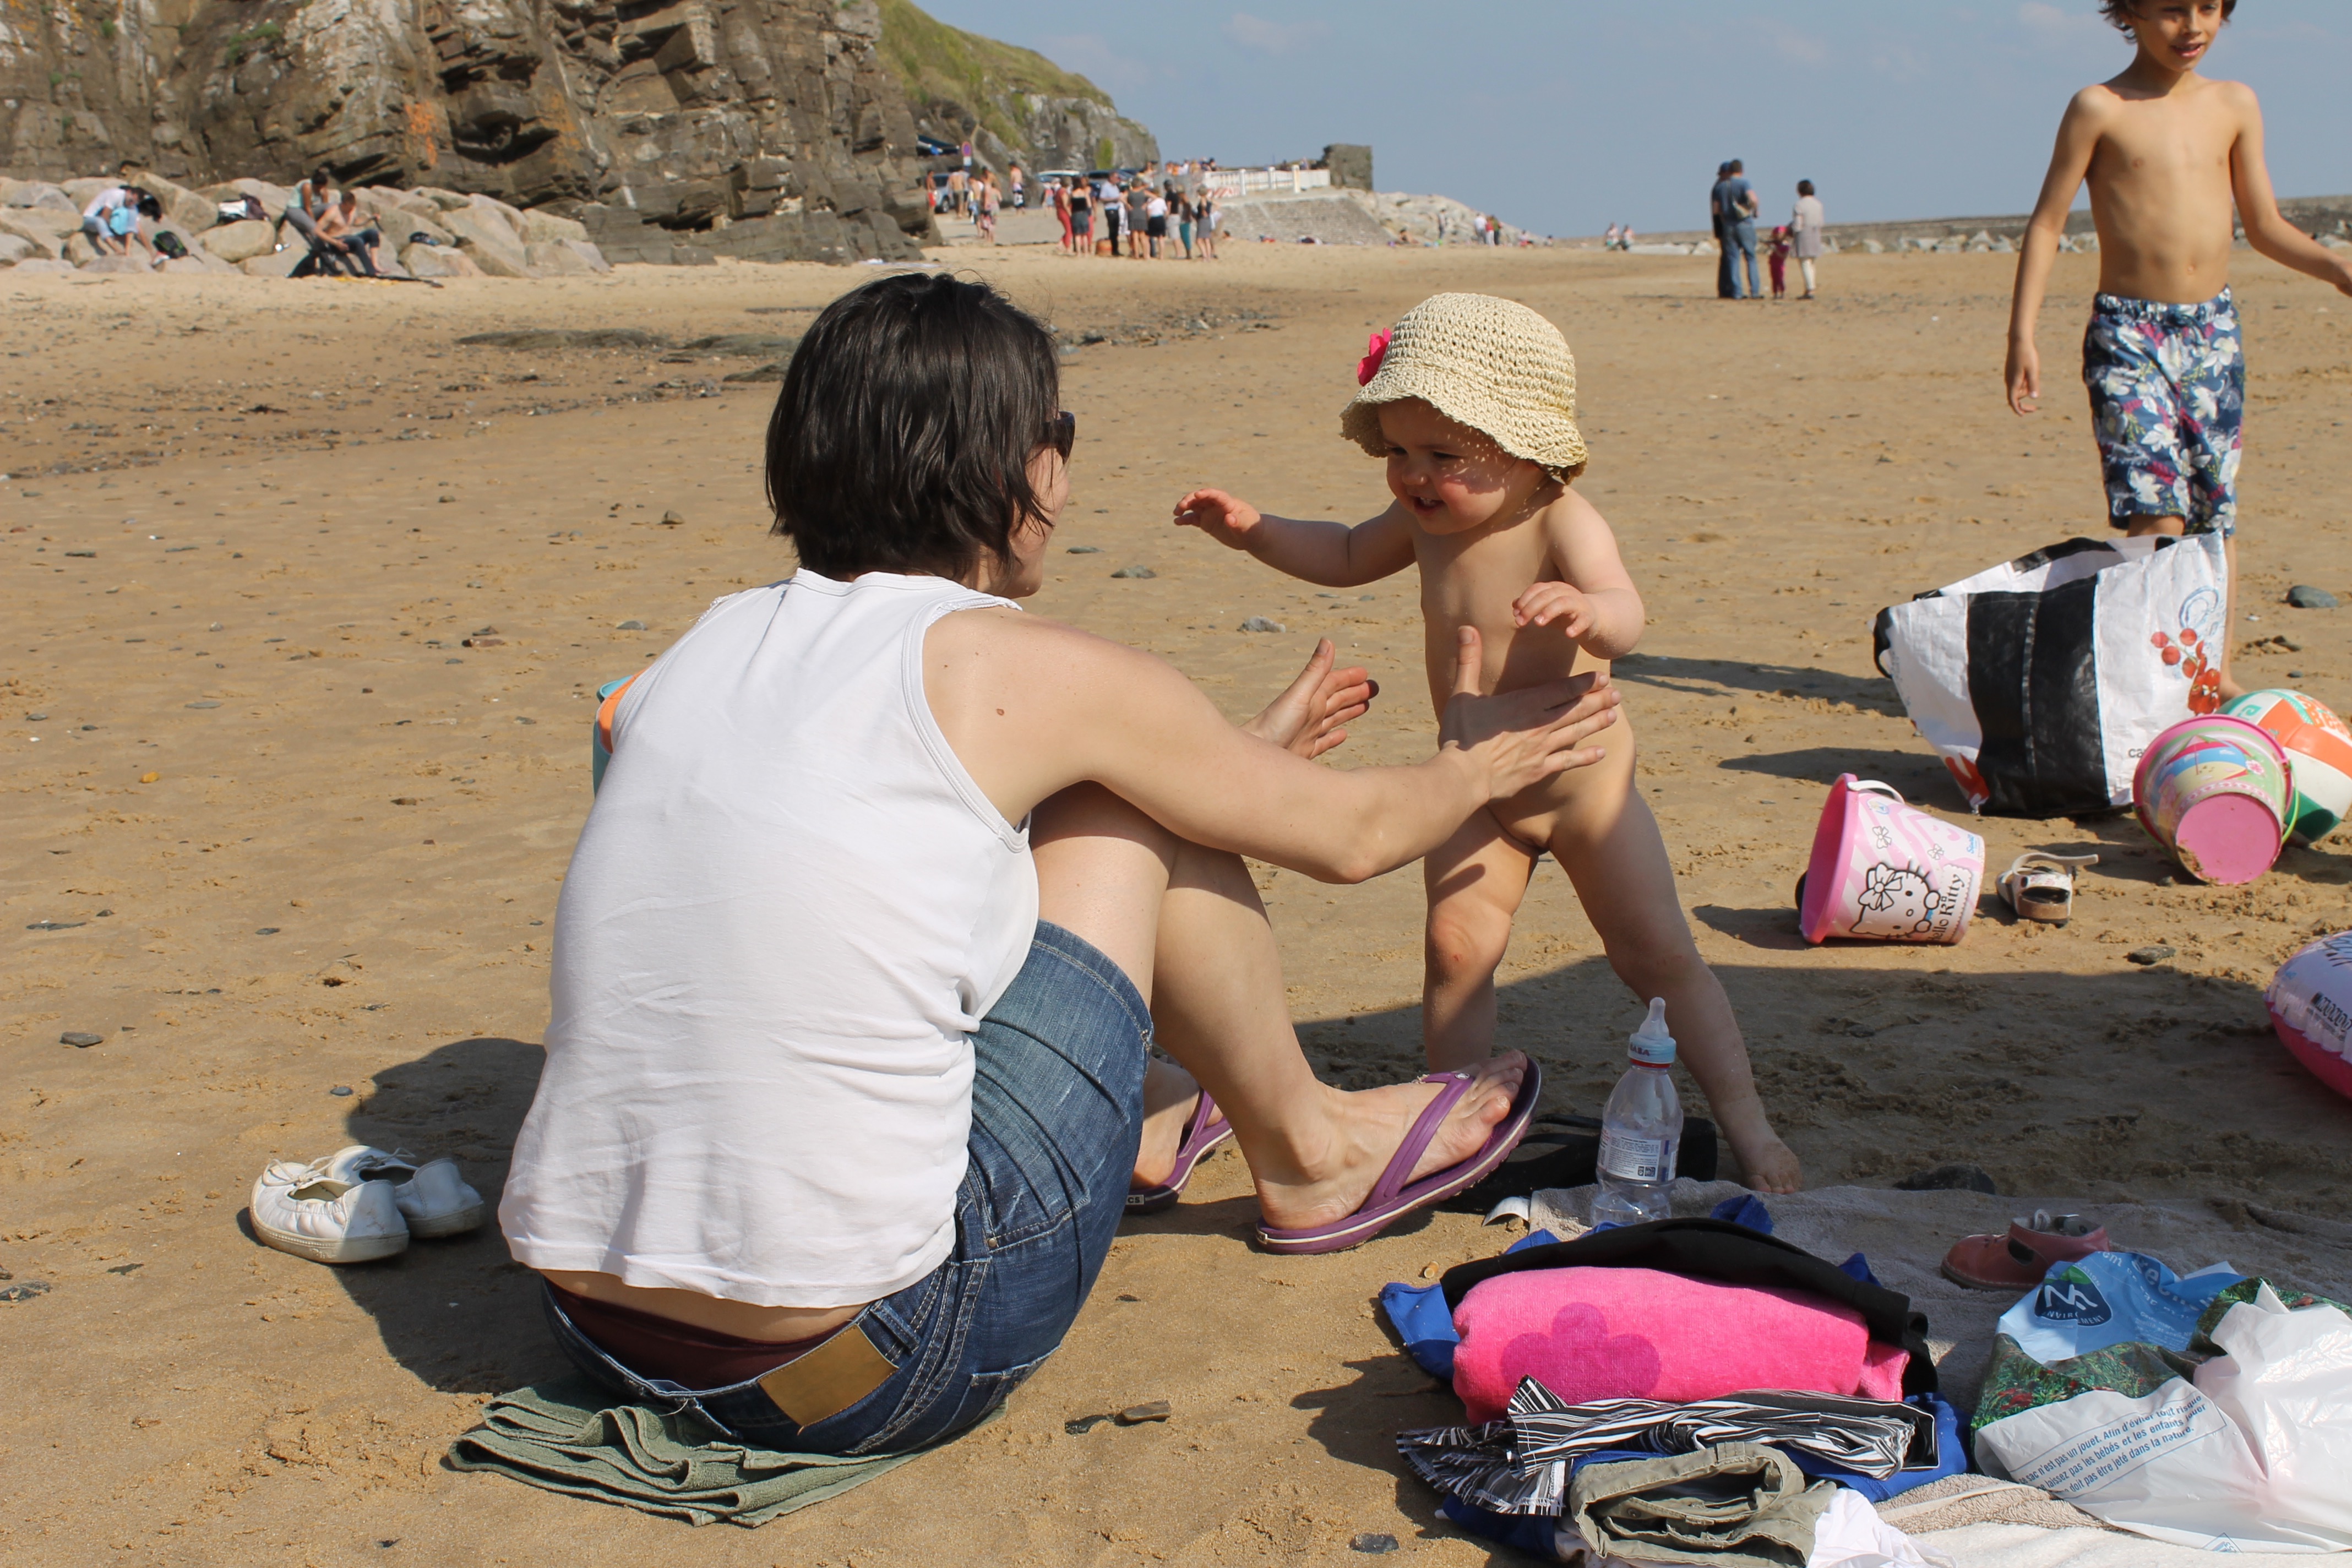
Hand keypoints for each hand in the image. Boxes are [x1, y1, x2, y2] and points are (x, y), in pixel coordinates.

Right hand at [1173, 488, 1260, 548]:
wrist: (1251, 536)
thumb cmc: (1252, 528)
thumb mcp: (1247, 526)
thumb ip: (1238, 522)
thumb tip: (1229, 518)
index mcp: (1228, 502)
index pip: (1215, 494)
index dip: (1206, 493)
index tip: (1197, 495)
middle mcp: (1217, 505)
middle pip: (1200, 498)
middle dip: (1190, 500)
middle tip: (1181, 506)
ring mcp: (1210, 513)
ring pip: (1194, 506)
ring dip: (1184, 507)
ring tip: (1176, 514)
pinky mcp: (1206, 522)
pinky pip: (1193, 519)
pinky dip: (1185, 519)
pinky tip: (1177, 522)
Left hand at [1243, 638, 1377, 759]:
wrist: (1255, 755)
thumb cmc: (1273, 725)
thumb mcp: (1298, 695)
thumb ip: (1314, 670)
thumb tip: (1328, 641)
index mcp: (1310, 698)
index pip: (1333, 682)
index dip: (1349, 677)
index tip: (1366, 673)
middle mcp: (1309, 713)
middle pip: (1337, 699)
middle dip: (1354, 693)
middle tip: (1374, 689)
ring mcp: (1307, 732)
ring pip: (1334, 718)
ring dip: (1349, 711)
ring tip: (1365, 706)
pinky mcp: (1305, 750)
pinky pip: (1325, 741)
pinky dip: (1335, 737)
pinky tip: (1344, 735)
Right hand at [1437, 627, 1618, 800]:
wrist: (1462, 777)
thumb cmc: (1460, 734)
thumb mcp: (1461, 693)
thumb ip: (1468, 660)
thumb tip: (1466, 628)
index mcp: (1523, 704)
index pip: (1561, 690)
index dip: (1583, 683)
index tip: (1601, 677)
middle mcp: (1538, 725)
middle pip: (1575, 709)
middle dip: (1598, 700)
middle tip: (1617, 694)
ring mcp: (1541, 749)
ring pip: (1576, 732)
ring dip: (1596, 723)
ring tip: (1614, 716)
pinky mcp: (1538, 770)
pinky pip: (1567, 761)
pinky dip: (1585, 757)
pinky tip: (1600, 753)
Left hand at [1512, 581, 1596, 641]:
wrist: (1595, 618)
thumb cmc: (1566, 613)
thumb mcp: (1546, 609)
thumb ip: (1530, 607)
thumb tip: (1514, 606)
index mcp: (1555, 588)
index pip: (1537, 589)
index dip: (1524, 600)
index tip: (1515, 613)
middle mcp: (1567, 592)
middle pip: (1547, 595)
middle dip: (1531, 607)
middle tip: (1520, 622)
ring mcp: (1579, 603)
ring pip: (1563, 603)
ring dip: (1549, 611)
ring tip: (1538, 623)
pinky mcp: (1589, 617)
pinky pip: (1583, 620)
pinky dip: (1576, 626)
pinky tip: (1568, 634)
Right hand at [2005, 338, 2040, 415]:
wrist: (2019, 340)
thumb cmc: (2027, 355)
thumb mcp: (2033, 370)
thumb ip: (2033, 384)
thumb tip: (2034, 398)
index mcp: (2013, 382)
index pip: (2013, 401)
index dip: (2018, 409)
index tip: (2023, 415)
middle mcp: (2009, 381)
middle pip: (2015, 397)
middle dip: (2024, 403)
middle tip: (2035, 409)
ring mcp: (2009, 375)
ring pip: (2017, 389)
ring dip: (2025, 391)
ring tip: (2035, 377)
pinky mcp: (2011, 371)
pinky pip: (2017, 382)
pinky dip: (2023, 384)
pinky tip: (2030, 374)